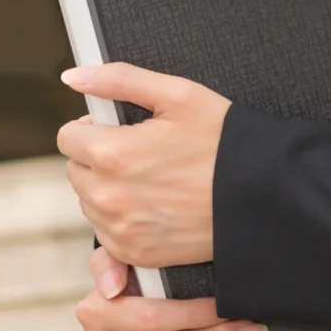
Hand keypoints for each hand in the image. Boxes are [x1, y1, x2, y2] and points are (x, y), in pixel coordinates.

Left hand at [58, 62, 230, 267]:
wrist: (263, 197)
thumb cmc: (225, 143)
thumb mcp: (177, 95)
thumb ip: (117, 80)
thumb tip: (73, 76)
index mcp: (111, 153)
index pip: (67, 137)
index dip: (93, 128)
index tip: (119, 130)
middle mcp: (108, 196)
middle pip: (76, 170)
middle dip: (99, 159)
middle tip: (143, 154)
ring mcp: (120, 229)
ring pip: (89, 201)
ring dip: (108, 189)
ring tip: (152, 180)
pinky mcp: (134, 253)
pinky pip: (106, 233)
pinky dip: (122, 219)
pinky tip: (155, 205)